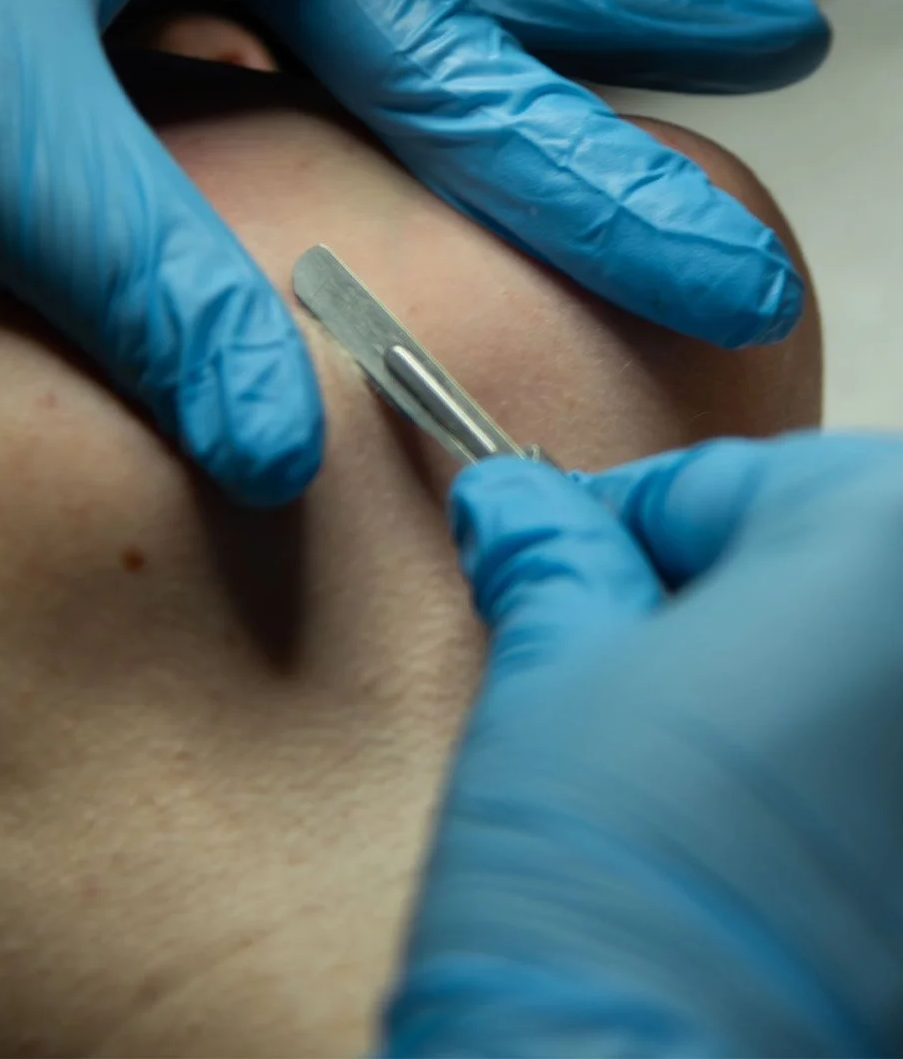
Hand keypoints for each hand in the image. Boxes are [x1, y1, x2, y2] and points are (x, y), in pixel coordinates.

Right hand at [383, 435, 902, 1056]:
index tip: (557, 547)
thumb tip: (516, 506)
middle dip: (713, 588)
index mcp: (882, 542)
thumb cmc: (610, 901)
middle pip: (824, 558)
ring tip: (676, 752)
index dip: (621, 519)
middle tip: (610, 649)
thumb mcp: (550, 683)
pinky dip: (833, 762)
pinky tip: (750, 830)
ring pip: (863, 664)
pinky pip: (880, 761)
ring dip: (780, 675)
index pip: (726, 482)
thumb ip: (549, 564)